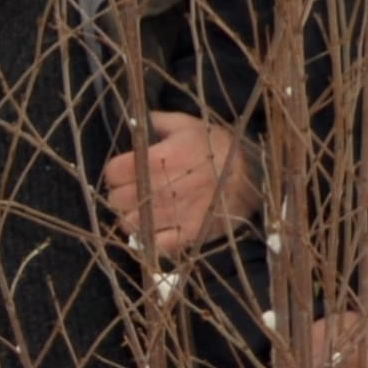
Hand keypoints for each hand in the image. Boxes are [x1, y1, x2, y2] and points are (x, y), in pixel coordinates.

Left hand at [101, 111, 254, 252]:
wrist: (254, 174)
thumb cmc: (216, 146)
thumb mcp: (187, 125)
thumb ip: (156, 122)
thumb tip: (133, 124)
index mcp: (159, 158)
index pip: (113, 172)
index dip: (116, 173)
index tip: (125, 172)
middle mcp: (163, 188)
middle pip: (117, 200)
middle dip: (122, 195)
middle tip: (135, 191)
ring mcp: (176, 213)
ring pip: (131, 223)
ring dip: (135, 217)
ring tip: (147, 209)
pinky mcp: (189, 234)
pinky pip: (155, 244)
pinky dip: (152, 238)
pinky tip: (159, 226)